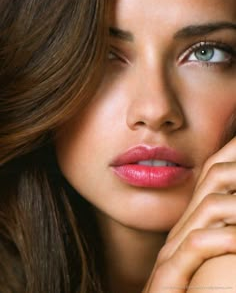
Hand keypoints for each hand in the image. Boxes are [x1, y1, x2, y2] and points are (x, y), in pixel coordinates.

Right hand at [143, 137, 235, 291]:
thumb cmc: (187, 291)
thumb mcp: (207, 255)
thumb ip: (219, 232)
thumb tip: (231, 218)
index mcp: (193, 222)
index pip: (213, 174)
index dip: (231, 152)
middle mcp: (183, 229)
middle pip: (212, 180)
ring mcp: (174, 249)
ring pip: (208, 209)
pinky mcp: (169, 275)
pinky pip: (196, 247)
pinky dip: (222, 238)